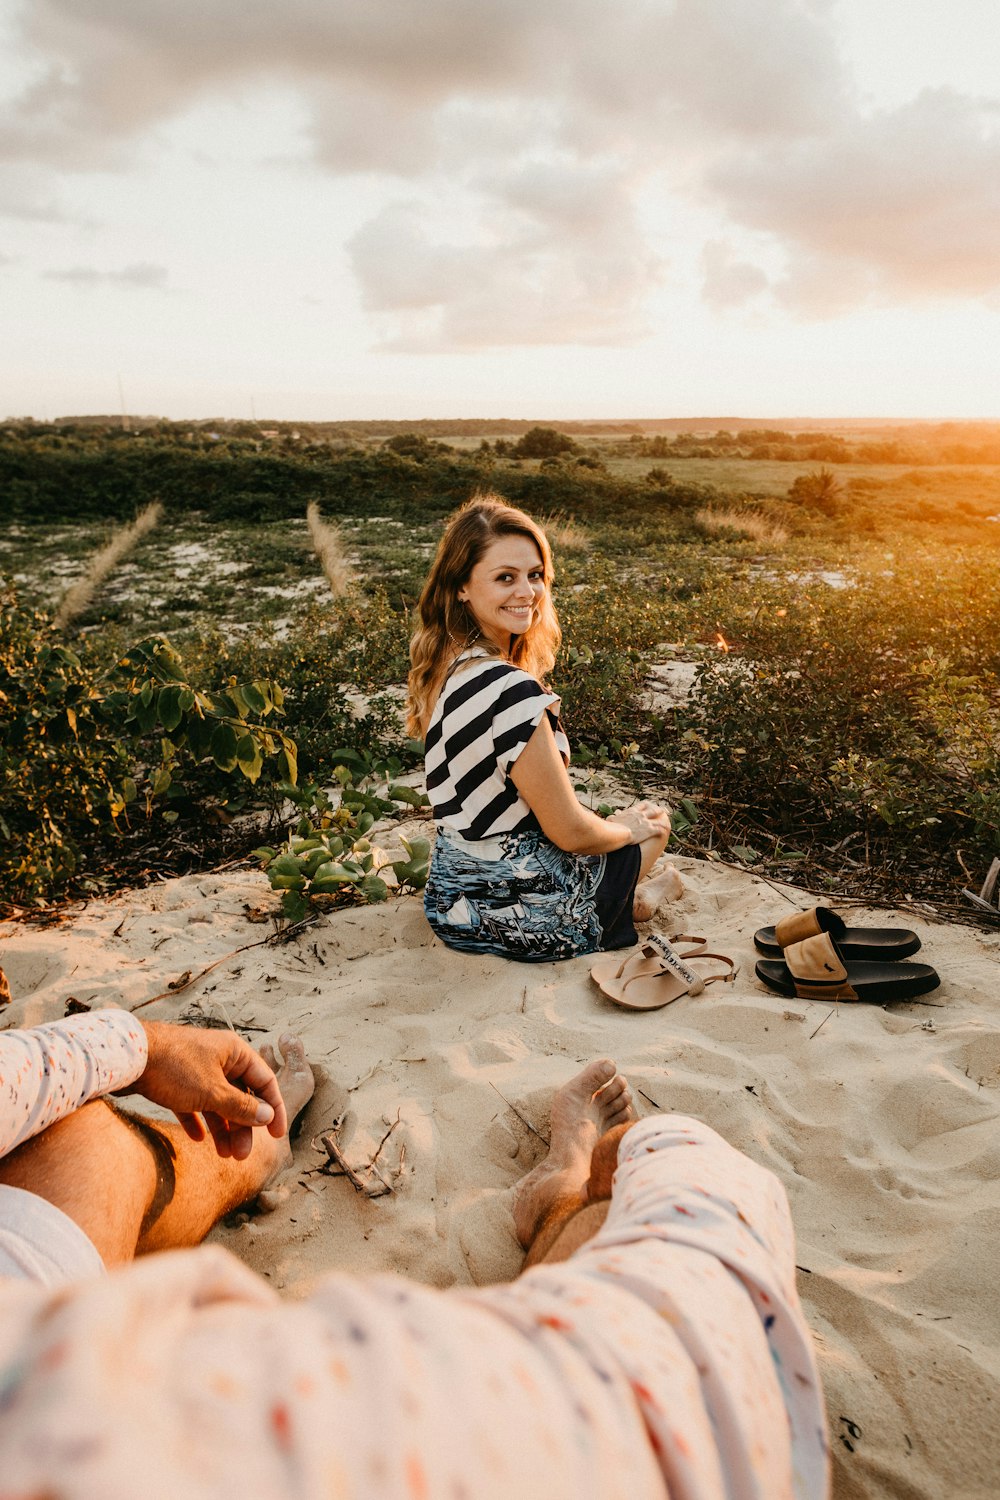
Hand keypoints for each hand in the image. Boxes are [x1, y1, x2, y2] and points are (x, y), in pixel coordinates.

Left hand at [136, 1022, 287, 1160]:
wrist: (125, 1058)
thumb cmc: (174, 1069)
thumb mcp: (212, 1092)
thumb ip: (242, 1107)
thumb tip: (267, 1117)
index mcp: (234, 1052)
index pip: (265, 1081)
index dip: (274, 1109)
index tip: (277, 1135)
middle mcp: (218, 1058)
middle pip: (241, 1095)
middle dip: (243, 1127)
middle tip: (241, 1156)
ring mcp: (196, 1068)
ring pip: (218, 1102)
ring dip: (223, 1128)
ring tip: (223, 1155)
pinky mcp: (174, 1080)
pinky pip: (194, 1103)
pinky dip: (198, 1120)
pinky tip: (197, 1139)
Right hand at [612, 802, 671, 844]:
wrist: (619, 834)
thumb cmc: (612, 828)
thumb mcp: (611, 821)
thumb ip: (613, 817)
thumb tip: (613, 815)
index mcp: (632, 811)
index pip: (642, 805)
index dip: (648, 805)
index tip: (650, 805)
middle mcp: (641, 815)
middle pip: (653, 810)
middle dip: (659, 810)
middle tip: (664, 810)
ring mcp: (646, 822)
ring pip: (658, 820)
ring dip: (663, 821)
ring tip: (667, 823)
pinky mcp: (649, 830)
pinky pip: (659, 830)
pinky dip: (662, 831)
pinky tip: (665, 832)